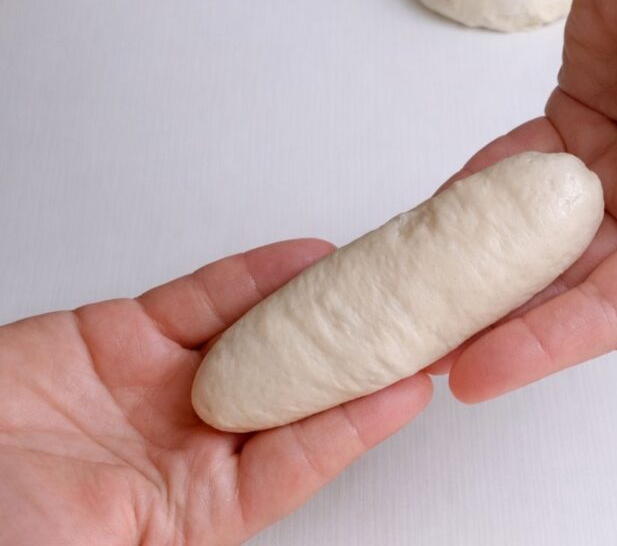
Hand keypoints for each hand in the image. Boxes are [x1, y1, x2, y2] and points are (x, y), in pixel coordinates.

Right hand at [0, 240, 431, 545]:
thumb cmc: (1, 532)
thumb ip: (186, 531)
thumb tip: (238, 512)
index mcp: (194, 513)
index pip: (297, 462)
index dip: (355, 424)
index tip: (410, 389)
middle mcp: (186, 448)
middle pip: (289, 392)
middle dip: (349, 357)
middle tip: (410, 322)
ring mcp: (156, 388)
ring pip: (255, 337)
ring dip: (312, 309)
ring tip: (369, 281)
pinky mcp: (119, 337)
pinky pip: (199, 301)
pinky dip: (249, 279)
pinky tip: (299, 262)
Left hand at [432, 0, 616, 400]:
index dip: (550, 345)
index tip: (478, 376)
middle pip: (562, 287)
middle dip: (493, 322)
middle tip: (418, 353)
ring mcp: (606, 181)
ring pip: (528, 243)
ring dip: (470, 274)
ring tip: (404, 307)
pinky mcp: (568, 141)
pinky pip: (508, 183)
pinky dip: (466, 206)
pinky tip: (417, 235)